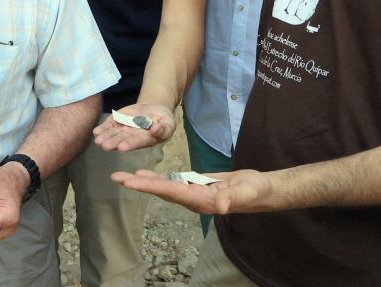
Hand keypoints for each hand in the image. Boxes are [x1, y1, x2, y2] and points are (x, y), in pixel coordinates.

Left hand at [93, 103, 174, 151]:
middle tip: (105, 146)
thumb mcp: (168, 123)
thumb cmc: (163, 118)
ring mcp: (123, 130)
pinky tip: (96, 132)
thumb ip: (163, 128)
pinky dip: (102, 129)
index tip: (122, 147)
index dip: (129, 144)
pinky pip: (108, 126)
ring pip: (113, 134)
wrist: (153, 110)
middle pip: (122, 140)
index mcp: (145, 139)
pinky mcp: (117, 122)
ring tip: (98, 140)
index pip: (137, 142)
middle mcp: (132, 137)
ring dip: (105, 137)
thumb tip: (156, 130)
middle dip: (113, 143)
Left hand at [111, 168, 274, 214]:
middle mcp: (194, 200)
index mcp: (201, 200)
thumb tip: (219, 203)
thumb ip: (232, 197)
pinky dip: (158, 180)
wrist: (263, 190)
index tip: (130, 182)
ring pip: (165, 188)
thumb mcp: (247, 192)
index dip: (149, 187)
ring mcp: (194, 195)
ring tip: (126, 178)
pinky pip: (173, 184)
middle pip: (162, 191)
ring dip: (145, 183)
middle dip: (139, 185)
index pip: (170, 192)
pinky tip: (147, 177)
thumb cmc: (256, 191)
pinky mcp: (197, 187)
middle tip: (117, 179)